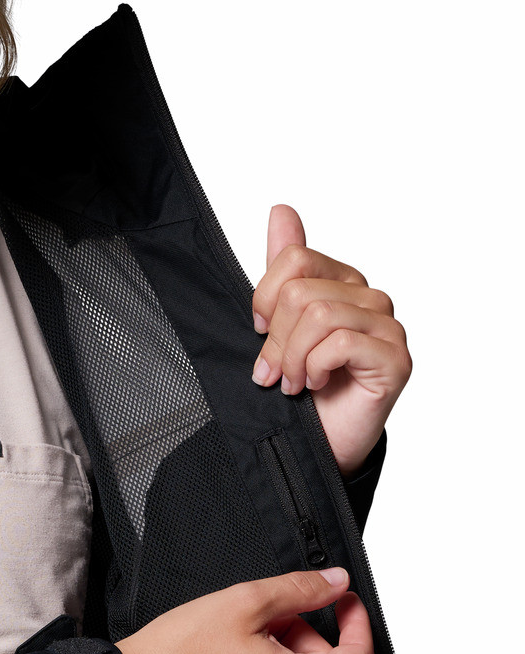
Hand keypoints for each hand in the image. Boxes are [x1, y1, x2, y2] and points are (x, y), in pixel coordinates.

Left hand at [251, 204, 411, 475]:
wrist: (320, 443)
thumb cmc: (302, 386)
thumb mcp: (280, 324)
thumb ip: (283, 267)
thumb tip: (282, 210)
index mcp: (342, 282)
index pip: (293, 258)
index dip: (264, 297)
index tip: (258, 332)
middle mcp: (370, 298)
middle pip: (301, 291)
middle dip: (275, 339)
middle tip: (272, 372)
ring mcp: (387, 327)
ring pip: (319, 314)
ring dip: (292, 358)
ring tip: (292, 383)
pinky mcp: (395, 358)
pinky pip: (341, 341)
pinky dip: (316, 366)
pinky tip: (315, 384)